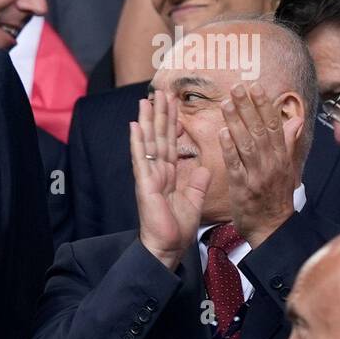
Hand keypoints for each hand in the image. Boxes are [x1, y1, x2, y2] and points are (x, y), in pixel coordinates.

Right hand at [133, 90, 210, 271]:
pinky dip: (137, 142)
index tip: (174, 105)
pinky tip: (134, 125)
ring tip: (146, 99)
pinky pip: (140, 159)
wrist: (168, 247)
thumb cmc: (177, 228)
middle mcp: (157, 172)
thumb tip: (205, 168)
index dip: (173, 124)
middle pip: (159, 137)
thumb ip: (198, 183)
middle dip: (160, 114)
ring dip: (147, 120)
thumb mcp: (194, 201)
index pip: (171, 143)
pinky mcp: (144, 184)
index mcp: (169, 175)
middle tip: (161, 92)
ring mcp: (148, 176)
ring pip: (149, 142)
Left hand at [219, 83, 301, 247]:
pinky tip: (221, 133)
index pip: (273, 125)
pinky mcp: (243, 188)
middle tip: (237, 87)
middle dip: (248, 107)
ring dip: (236, 122)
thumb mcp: (288, 168)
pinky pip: (236, 165)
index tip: (256, 86)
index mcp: (282, 157)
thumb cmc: (276, 196)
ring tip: (226, 103)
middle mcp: (271, 163)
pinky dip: (229, 149)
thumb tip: (296, 120)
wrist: (272, 228)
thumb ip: (289, 143)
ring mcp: (257, 175)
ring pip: (247, 144)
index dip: (264, 105)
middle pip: (259, 130)